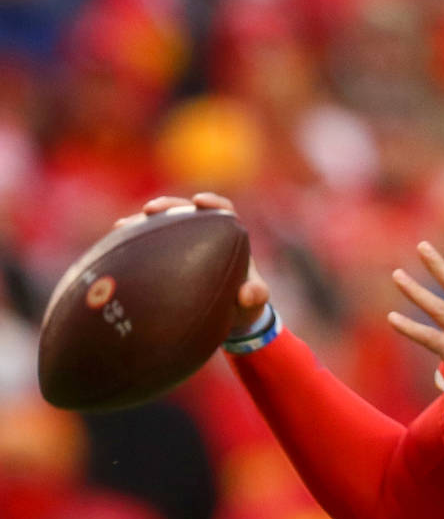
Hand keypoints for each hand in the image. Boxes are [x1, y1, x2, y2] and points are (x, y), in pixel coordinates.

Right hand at [117, 192, 270, 335]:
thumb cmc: (242, 303)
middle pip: (184, 211)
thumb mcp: (254, 302)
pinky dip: (130, 245)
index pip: (222, 210)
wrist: (224, 317)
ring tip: (122, 226)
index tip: (199, 201)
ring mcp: (180, 244)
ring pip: (160, 226)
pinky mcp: (162, 256)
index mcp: (228, 236)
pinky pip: (144, 247)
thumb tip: (247, 295)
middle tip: (151, 209)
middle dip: (167, 206)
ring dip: (141, 222)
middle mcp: (202, 234)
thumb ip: (256, 296)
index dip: (211, 202)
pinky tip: (111, 249)